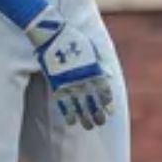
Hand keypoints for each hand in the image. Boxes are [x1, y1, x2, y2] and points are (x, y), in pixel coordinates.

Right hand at [26, 7, 114, 129]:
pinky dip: (68, 113)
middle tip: (100, 123)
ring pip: (79, 104)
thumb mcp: (92, 48)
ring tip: (88, 127)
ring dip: (84, 117)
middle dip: (97, 113)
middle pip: (93, 100)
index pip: (104, 90)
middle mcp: (83, 77)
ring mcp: (69, 81)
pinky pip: (63, 102)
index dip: (107, 102)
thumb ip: (100, 63)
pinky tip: (71, 122)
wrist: (52, 34)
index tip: (110, 111)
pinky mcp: (55, 82)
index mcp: (94, 68)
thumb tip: (110, 75)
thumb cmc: (72, 38)